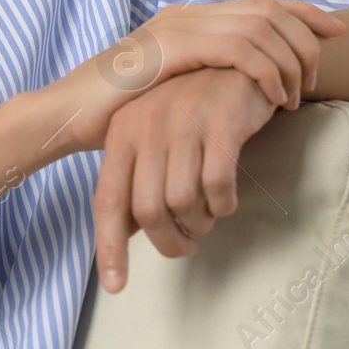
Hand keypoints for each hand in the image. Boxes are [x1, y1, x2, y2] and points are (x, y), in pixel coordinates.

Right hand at [46, 0, 344, 155]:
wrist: (65, 116)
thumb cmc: (113, 113)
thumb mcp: (168, 91)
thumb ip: (201, 79)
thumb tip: (238, 91)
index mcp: (186, 18)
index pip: (257, 1)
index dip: (302, 11)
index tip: (335, 30)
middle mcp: (185, 13)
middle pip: (267, 7)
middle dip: (307, 35)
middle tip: (320, 73)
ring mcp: (178, 27)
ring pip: (260, 26)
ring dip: (289, 60)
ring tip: (295, 96)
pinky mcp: (173, 49)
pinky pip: (240, 50)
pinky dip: (267, 71)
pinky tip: (274, 98)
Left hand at [92, 66, 279, 293]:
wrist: (240, 61)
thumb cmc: (193, 108)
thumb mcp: (157, 136)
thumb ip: (139, 180)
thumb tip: (126, 236)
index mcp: (122, 132)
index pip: (108, 201)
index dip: (110, 247)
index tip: (116, 287)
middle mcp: (145, 126)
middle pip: (147, 211)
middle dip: (170, 241)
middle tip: (189, 245)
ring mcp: (182, 122)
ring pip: (182, 202)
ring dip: (199, 223)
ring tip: (208, 217)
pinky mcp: (221, 123)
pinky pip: (218, 187)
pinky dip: (223, 204)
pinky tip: (227, 199)